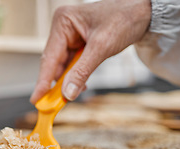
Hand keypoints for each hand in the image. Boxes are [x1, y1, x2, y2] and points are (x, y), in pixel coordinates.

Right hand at [30, 0, 150, 103]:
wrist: (143, 14)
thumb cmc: (124, 19)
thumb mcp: (102, 48)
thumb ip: (82, 72)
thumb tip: (67, 92)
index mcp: (63, 22)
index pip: (49, 57)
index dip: (43, 81)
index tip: (36, 99)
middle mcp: (64, 29)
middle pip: (54, 63)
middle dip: (56, 83)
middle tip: (53, 104)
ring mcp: (71, 36)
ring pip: (63, 66)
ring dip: (68, 81)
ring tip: (70, 94)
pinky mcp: (79, 44)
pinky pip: (72, 64)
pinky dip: (75, 76)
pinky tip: (79, 84)